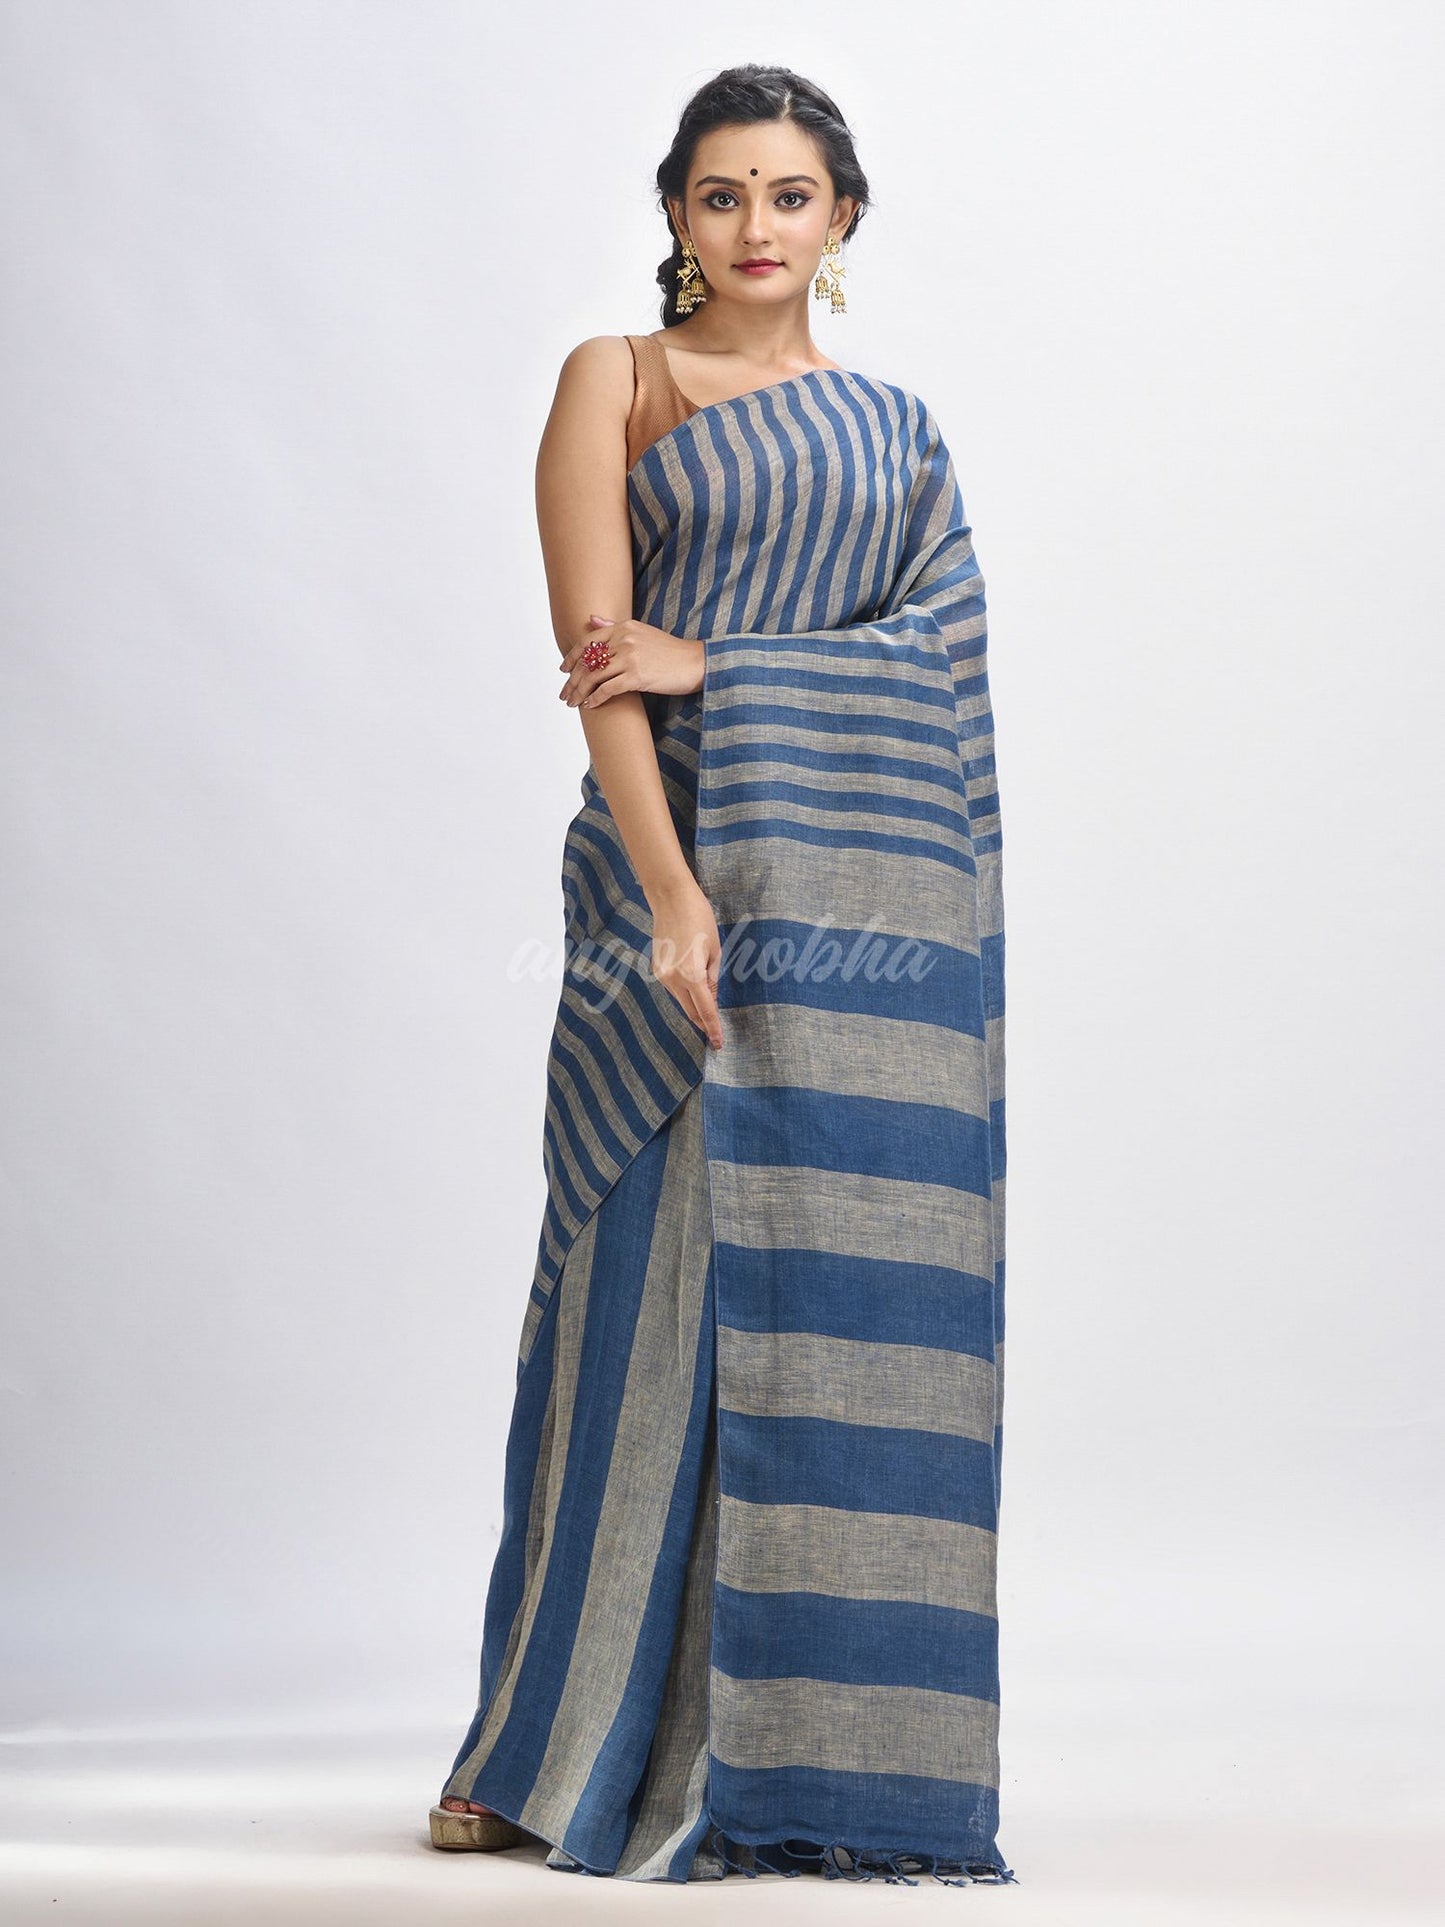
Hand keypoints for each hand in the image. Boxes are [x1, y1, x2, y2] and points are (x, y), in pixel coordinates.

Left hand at [558, 616, 704, 707]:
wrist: (695, 663)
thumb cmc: (669, 651)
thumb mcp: (641, 631)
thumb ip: (614, 625)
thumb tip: (591, 619)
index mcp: (623, 627)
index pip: (587, 641)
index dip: (572, 657)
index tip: (563, 669)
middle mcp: (624, 639)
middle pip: (588, 660)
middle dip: (572, 680)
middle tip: (564, 694)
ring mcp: (630, 657)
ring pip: (594, 676)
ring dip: (580, 692)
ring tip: (573, 703)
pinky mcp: (637, 676)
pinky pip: (607, 689)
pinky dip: (595, 699)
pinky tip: (590, 706)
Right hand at [648, 876, 722, 1049]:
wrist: (670, 899)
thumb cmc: (699, 919)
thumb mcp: (714, 949)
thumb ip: (712, 978)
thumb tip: (711, 998)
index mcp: (692, 975)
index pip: (706, 1010)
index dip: (713, 1029)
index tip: (719, 1044)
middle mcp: (673, 979)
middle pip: (691, 1011)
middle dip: (703, 1023)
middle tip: (716, 1034)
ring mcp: (662, 975)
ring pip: (681, 1000)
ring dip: (694, 1005)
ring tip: (708, 1002)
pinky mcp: (657, 969)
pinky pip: (674, 988)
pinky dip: (685, 992)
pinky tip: (694, 986)